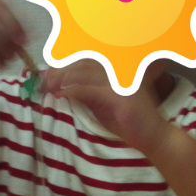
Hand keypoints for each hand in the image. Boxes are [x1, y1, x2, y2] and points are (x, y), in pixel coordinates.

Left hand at [42, 60, 168, 151]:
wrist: (152, 137)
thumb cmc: (127, 122)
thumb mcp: (101, 104)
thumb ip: (85, 93)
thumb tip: (61, 86)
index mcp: (117, 68)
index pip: (86, 58)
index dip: (65, 62)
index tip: (47, 72)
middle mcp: (120, 69)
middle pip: (82, 61)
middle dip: (60, 69)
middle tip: (44, 80)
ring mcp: (120, 80)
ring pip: (84, 72)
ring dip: (63, 79)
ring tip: (48, 88)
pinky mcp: (119, 95)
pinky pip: (89, 89)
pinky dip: (71, 91)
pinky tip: (61, 95)